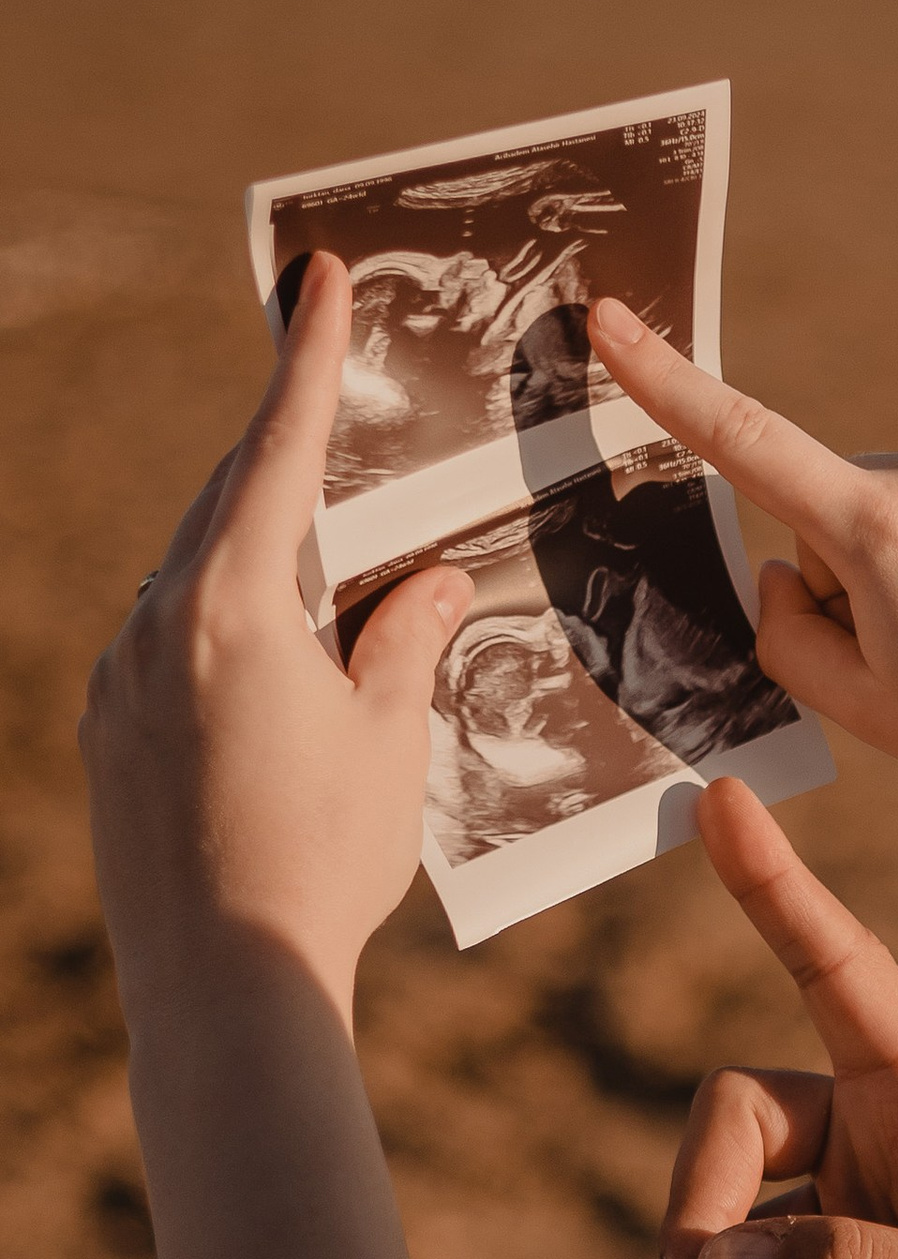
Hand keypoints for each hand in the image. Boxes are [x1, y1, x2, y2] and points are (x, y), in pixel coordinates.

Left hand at [81, 251, 466, 1024]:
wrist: (221, 982)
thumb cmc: (322, 859)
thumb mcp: (389, 741)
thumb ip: (406, 644)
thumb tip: (431, 583)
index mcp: (232, 603)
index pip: (279, 452)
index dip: (307, 361)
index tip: (315, 275)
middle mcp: (155, 622)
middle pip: (224, 509)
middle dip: (283, 468)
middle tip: (334, 421)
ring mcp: (117, 680)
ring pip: (189, 582)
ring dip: (254, 567)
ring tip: (325, 591)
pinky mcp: (105, 737)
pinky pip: (165, 651)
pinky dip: (221, 638)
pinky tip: (270, 685)